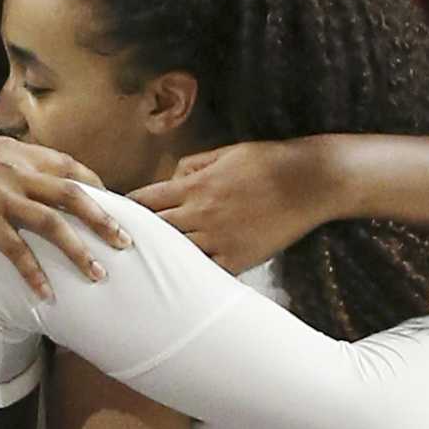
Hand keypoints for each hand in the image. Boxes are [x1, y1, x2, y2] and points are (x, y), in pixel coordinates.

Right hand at [0, 125, 128, 298]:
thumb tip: (28, 171)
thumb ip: (11, 158)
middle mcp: (17, 170)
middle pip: (75, 195)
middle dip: (105, 219)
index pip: (72, 167)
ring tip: (100, 273)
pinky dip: (33, 273)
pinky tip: (46, 294)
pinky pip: (15, 250)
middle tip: (128, 242)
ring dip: (80, 250)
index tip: (115, 204)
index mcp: (20, 151)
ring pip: (53, 224)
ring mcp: (0, 195)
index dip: (98, 186)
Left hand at [129, 140, 330, 273]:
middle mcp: (202, 214)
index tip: (119, 211)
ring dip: (163, 255)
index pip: (147, 199)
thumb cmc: (269, 162)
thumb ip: (194, 164)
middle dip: (140, 232)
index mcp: (196, 187)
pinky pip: (206, 271)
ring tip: (148, 262)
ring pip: (176, 253)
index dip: (129, 206)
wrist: (308, 182)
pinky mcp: (238, 259)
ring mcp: (219, 240)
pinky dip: (195, 273)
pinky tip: (185, 277)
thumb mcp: (226, 152)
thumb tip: (173, 178)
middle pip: (156, 229)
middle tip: (124, 240)